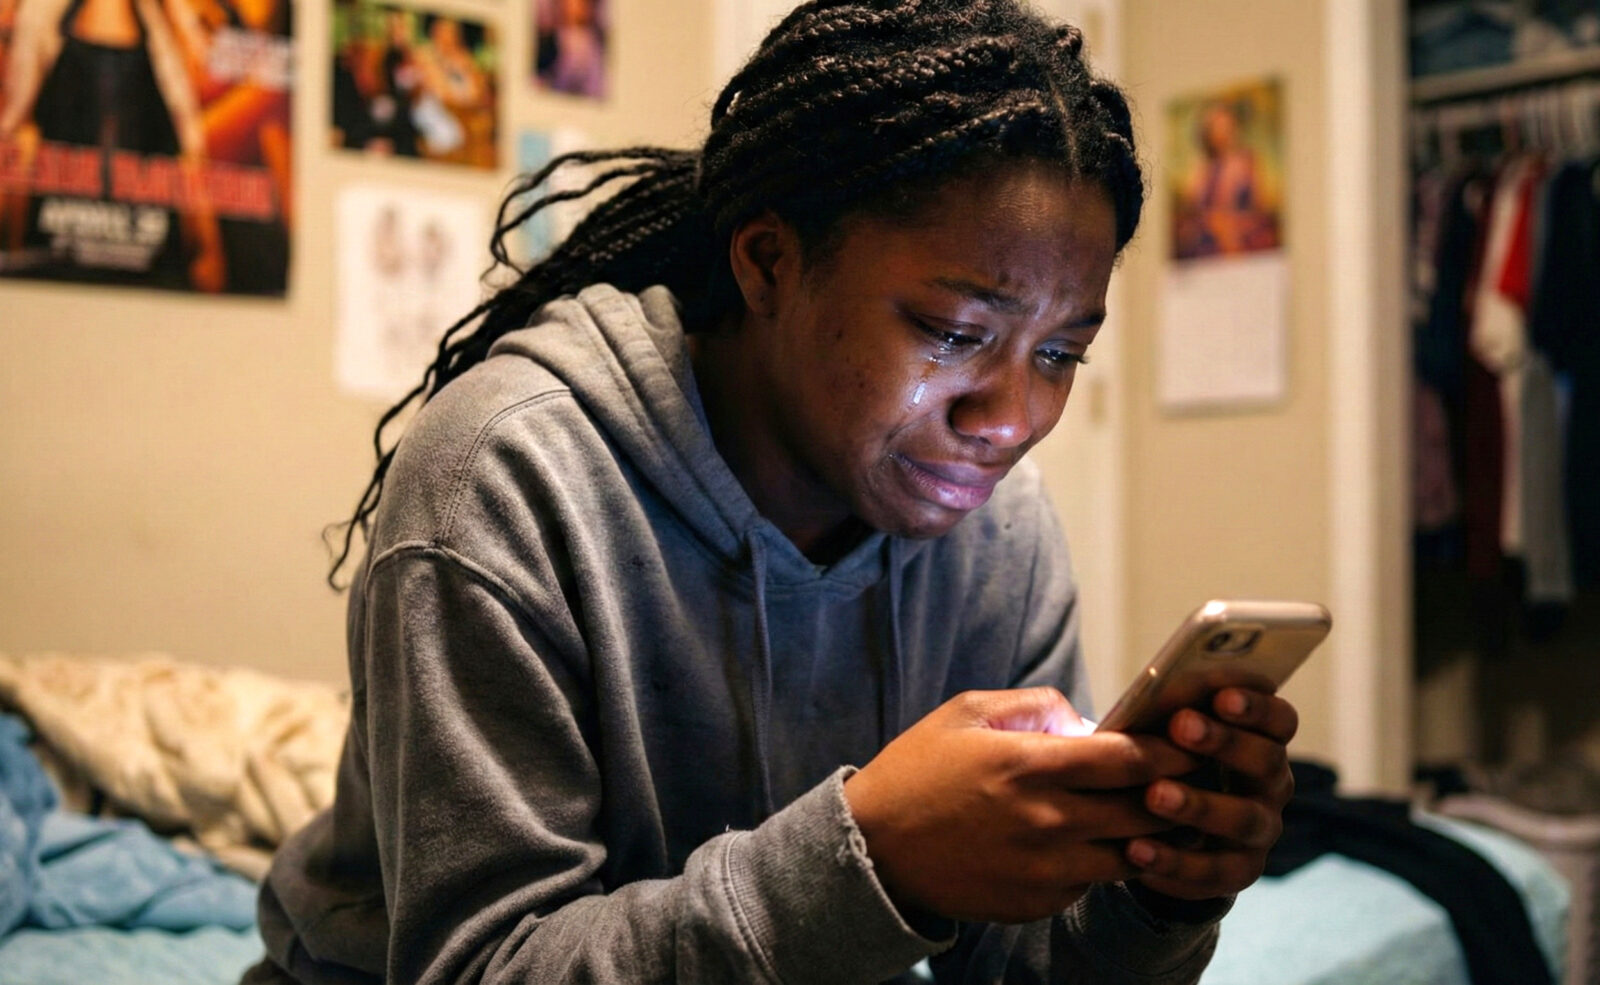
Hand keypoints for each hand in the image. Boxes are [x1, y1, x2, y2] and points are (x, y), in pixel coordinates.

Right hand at [843, 687, 1198, 923]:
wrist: (872, 849)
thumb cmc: (918, 770)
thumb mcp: (965, 713)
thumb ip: (1034, 706)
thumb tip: (1087, 719)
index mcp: (1028, 765)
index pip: (1128, 760)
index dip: (1170, 751)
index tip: (1190, 743)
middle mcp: (1044, 821)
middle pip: (1143, 811)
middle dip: (1174, 793)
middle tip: (1190, 780)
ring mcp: (1043, 870)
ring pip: (1128, 855)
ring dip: (1145, 834)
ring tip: (1152, 814)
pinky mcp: (1035, 903)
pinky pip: (1090, 883)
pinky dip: (1100, 863)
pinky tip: (1093, 843)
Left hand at [1124, 687, 1297, 900]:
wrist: (1170, 829)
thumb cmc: (1170, 759)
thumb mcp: (1170, 733)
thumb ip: (1170, 713)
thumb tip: (1146, 694)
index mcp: (1263, 741)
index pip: (1279, 719)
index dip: (1257, 706)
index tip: (1222, 696)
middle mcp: (1272, 785)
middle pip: (1266, 761)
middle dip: (1225, 742)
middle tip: (1181, 725)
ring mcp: (1260, 831)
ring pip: (1243, 819)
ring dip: (1199, 805)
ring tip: (1154, 794)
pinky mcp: (1238, 872)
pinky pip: (1212, 871)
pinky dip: (1173, 861)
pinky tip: (1136, 848)